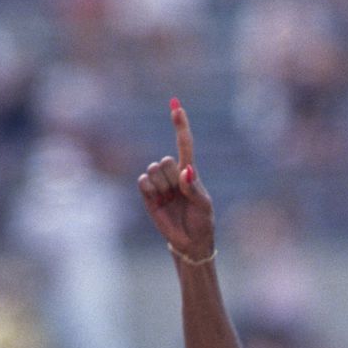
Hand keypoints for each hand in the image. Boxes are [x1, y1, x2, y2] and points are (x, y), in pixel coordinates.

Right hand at [137, 99, 215, 263]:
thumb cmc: (202, 222)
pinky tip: (157, 199)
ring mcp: (159, 184)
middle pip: (166, 160)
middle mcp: (172, 174)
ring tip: (170, 201)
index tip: (175, 104)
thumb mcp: (205, 206)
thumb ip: (195, 189)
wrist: (190, 243)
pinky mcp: (148, 196)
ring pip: (154, 170)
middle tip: (180, 195)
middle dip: (172, 177)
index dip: (179, 124)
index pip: (184, 143)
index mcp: (189, 172)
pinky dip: (149, 188)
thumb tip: (185, 172)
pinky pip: (142, 182)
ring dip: (162, 186)